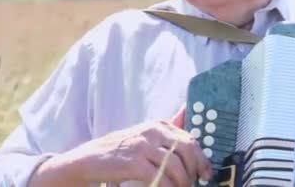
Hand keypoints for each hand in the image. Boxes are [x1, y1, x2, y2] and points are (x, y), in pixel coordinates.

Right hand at [29, 105, 211, 186]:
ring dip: (182, 183)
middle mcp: (153, 131)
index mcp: (160, 124)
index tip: (206, 174)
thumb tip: (188, 115)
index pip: (190, 139)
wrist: (88, 160)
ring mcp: (143, 145)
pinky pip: (160, 178)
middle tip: (195, 184)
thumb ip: (168, 133)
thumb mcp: (146, 137)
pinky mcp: (133, 162)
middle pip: (187, 150)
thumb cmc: (122, 151)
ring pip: (176, 166)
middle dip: (195, 170)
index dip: (202, 159)